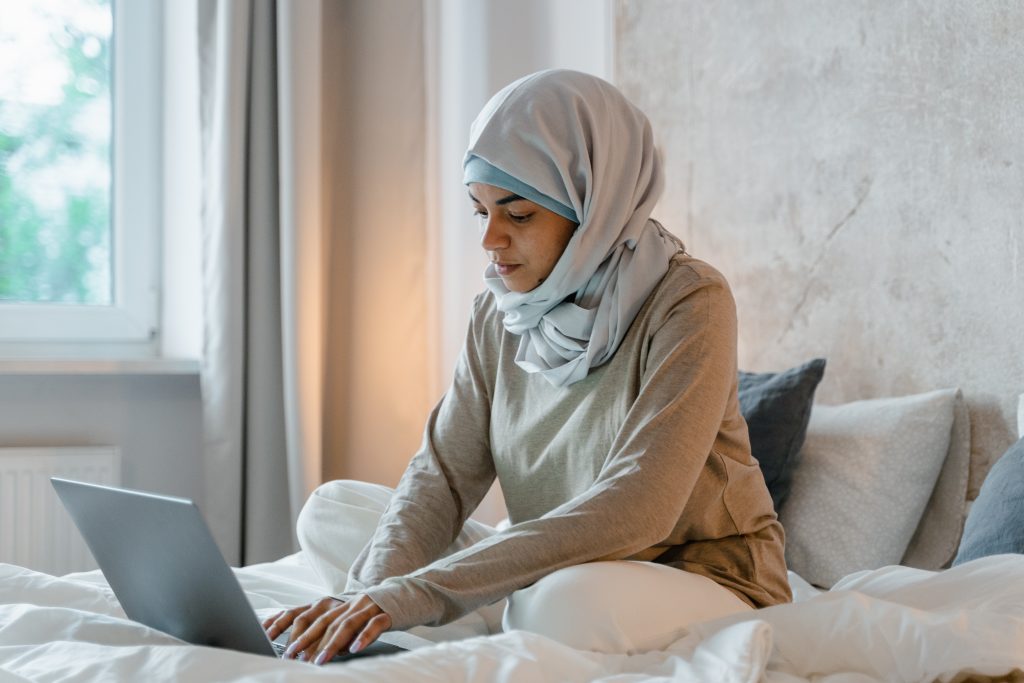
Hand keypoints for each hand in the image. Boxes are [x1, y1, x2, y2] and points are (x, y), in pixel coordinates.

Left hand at [262, 594, 391, 664]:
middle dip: (306, 639)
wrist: (405, 595)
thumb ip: (328, 631)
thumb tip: (308, 652)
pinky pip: (373, 625)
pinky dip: (363, 638)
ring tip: (319, 661)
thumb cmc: (371, 612)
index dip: (287, 625)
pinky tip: (355, 650)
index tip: (272, 640)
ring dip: (331, 644)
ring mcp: (367, 606)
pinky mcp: (385, 612)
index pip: (304, 612)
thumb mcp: (346, 617)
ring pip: (345, 625)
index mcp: (334, 603)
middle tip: (293, 656)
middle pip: (322, 620)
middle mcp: (347, 603)